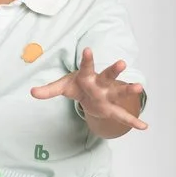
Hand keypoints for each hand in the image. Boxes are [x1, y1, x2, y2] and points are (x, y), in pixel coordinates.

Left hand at [29, 49, 147, 134]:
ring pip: (119, 92)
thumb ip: (48, 90)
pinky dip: (133, 122)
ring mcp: (108, 95)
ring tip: (139, 87)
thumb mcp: (62, 87)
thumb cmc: (77, 86)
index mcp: (87, 77)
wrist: (90, 92)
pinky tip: (144, 127)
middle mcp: (100, 84)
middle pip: (107, 76)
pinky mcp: (112, 107)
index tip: (87, 49)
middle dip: (114, 70)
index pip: (86, 67)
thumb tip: (31, 92)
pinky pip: (122, 115)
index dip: (87, 59)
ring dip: (128, 90)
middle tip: (122, 62)